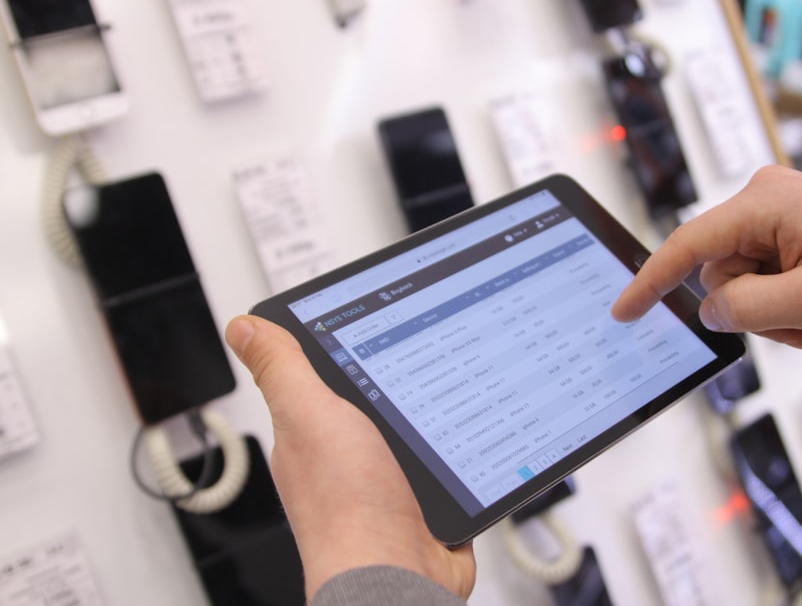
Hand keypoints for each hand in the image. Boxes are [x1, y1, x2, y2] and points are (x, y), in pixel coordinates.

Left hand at [225, 315, 475, 599]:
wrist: (398, 578)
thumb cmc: (346, 511)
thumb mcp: (310, 418)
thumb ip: (283, 371)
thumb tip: (243, 327)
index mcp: (314, 428)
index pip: (329, 366)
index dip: (353, 335)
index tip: (381, 306)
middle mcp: (350, 452)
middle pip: (382, 391)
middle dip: (406, 370)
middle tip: (434, 338)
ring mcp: (391, 476)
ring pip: (419, 423)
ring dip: (440, 409)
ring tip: (461, 377)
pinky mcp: (428, 495)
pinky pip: (449, 456)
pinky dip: (463, 443)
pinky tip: (475, 426)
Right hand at [612, 165, 801, 347]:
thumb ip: (747, 309)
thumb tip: (709, 311)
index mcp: (763, 203)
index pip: (687, 246)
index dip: (650, 282)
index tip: (624, 311)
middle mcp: (763, 197)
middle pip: (717, 270)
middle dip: (747, 308)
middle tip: (793, 328)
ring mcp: (777, 209)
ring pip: (739, 277)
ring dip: (767, 308)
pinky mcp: (789, 223)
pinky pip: (761, 269)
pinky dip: (779, 296)